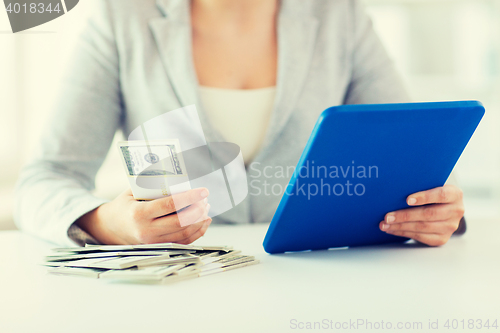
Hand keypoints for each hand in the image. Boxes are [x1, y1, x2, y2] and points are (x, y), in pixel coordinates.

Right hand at [77, 188, 211, 244]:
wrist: (111, 227)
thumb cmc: (125, 205)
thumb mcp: (133, 192)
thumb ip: (153, 186)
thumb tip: (179, 179)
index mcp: (139, 214)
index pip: (170, 205)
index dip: (189, 197)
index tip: (203, 191)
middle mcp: (146, 231)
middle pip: (180, 222)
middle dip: (198, 210)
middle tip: (206, 199)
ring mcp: (153, 242)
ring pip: (184, 233)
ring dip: (200, 220)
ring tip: (206, 207)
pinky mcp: (159, 247)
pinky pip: (184, 241)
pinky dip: (197, 231)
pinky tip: (204, 221)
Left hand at [379, 185, 464, 245]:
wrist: (445, 208)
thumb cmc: (432, 194)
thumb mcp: (432, 186)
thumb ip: (421, 186)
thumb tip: (395, 191)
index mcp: (455, 194)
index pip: (441, 195)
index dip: (424, 197)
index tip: (407, 200)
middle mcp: (456, 211)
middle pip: (428, 214)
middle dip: (405, 215)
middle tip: (387, 216)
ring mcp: (450, 227)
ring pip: (422, 227)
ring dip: (400, 226)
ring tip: (385, 224)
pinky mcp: (442, 238)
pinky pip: (420, 237)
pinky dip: (403, 233)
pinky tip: (392, 229)